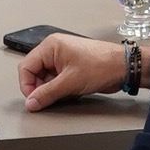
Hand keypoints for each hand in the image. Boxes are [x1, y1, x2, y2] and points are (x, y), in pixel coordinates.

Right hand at [17, 33, 137, 109]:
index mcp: (51, 46)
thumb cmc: (102, 65)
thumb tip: (31, 103)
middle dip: (40, 89)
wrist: (124, 67)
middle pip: (34, 74)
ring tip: (65, 94)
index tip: (33, 100)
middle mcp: (54, 51)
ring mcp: (63, 60)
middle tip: (48, 100)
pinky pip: (57, 81)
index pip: (26, 67)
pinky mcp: (71, 69)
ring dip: (52, 91)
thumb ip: (47, 93)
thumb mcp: (70, 82)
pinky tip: (71, 93)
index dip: (26, 85)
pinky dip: (60, 90)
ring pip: (46, 80)